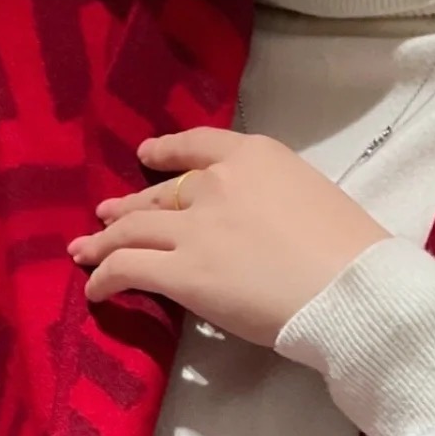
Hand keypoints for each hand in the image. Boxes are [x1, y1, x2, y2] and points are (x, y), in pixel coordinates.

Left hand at [69, 128, 390, 348]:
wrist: (348, 288)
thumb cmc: (350, 254)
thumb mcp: (313, 199)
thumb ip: (275, 201)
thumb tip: (259, 227)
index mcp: (256, 156)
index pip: (198, 146)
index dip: (166, 152)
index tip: (147, 156)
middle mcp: (217, 183)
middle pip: (160, 193)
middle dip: (128, 206)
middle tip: (104, 214)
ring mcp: (195, 227)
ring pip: (132, 229)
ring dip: (103, 242)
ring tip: (84, 251)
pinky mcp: (181, 272)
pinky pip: (126, 269)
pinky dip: (104, 277)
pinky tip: (94, 289)